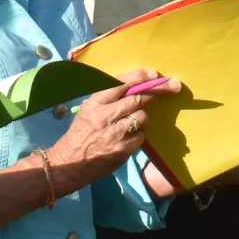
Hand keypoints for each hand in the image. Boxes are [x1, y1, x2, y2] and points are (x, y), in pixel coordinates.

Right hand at [48, 70, 178, 188]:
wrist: (67, 164)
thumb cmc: (80, 134)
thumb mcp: (88, 111)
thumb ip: (108, 98)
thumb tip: (137, 85)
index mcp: (94, 104)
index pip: (120, 83)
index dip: (140, 77)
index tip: (154, 75)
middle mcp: (104, 116)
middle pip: (137, 99)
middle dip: (156, 92)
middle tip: (171, 88)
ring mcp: (114, 134)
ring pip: (142, 117)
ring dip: (143, 117)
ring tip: (132, 122)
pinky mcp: (122, 150)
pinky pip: (141, 136)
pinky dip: (139, 135)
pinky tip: (128, 138)